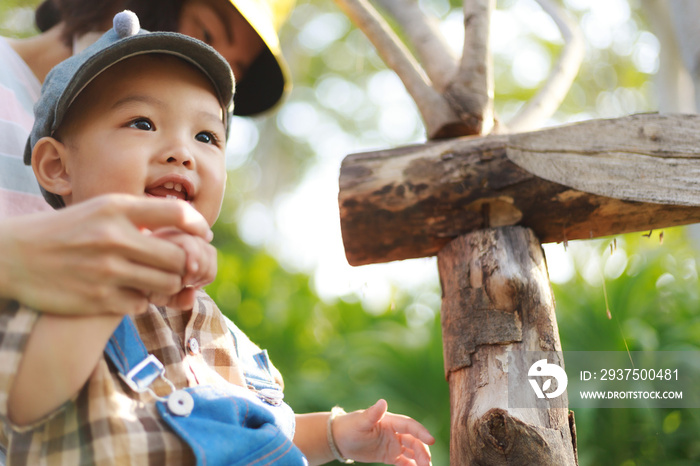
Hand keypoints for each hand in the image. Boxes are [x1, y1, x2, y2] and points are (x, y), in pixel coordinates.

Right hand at [0, 194, 212, 314]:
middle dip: (184, 263)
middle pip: (179, 256)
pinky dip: (142, 301)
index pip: (177, 213)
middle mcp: (114, 237)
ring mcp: (107, 270)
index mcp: (116, 208)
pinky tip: (130, 293)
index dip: (198, 226)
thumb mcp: (100, 209)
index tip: (203, 236)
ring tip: (156, 279)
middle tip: (178, 265)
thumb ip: (140, 214)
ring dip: (168, 284)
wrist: (13, 257)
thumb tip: (188, 222)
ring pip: (168, 283)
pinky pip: (142, 304)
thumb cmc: (66, 231)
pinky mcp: (98, 299)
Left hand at [333, 400, 433, 465]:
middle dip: (423, 451)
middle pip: (414, 440)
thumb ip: (372, 414)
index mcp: (390, 421)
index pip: (410, 425)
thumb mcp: (360, 422)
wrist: (340, 439)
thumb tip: (383, 402)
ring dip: (420, 459)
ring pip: (412, 451)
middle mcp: (395, 432)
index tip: (431, 440)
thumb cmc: (349, 427)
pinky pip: (404, 461)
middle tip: (428, 464)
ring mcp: (393, 444)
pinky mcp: (389, 455)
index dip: (421, 432)